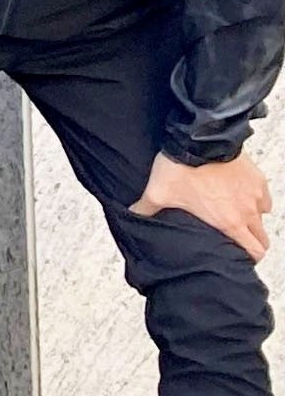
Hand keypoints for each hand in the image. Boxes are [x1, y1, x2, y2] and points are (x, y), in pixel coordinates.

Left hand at [133, 152, 273, 262]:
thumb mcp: (158, 192)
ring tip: (235, 215)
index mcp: (230, 222)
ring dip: (253, 219)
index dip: (249, 257)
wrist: (199, 139)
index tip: (238, 255)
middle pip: (262, 238)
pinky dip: (255, 199)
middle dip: (253, 242)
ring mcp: (256, 194)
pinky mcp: (257, 178)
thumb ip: (145, 209)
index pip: (254, 251)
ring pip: (262, 216)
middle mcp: (248, 211)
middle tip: (237, 239)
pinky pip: (263, 196)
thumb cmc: (182, 167)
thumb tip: (131, 216)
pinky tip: (240, 195)